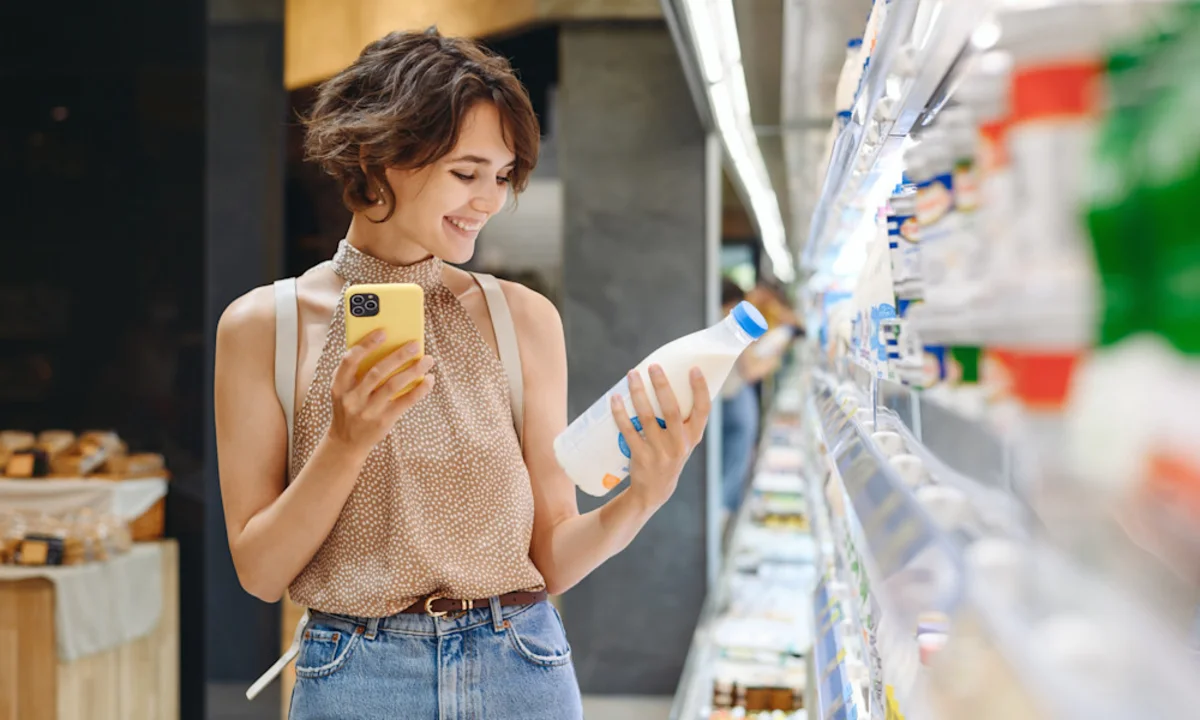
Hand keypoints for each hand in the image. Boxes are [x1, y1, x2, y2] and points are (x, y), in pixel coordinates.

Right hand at [327, 331, 435, 454]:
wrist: (346, 443)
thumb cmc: (350, 408)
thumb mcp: (345, 391)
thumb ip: (358, 372)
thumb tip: (389, 347)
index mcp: (339, 386)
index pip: (350, 361)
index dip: (366, 345)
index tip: (383, 332)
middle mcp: (352, 399)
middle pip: (377, 372)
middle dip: (398, 356)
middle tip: (415, 344)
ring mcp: (367, 411)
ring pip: (393, 385)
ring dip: (413, 370)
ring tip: (427, 360)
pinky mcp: (383, 422)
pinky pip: (405, 402)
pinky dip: (419, 389)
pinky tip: (429, 380)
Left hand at [611, 364, 711, 511]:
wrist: (654, 491)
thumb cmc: (669, 455)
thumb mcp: (683, 441)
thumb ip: (681, 419)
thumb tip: (666, 382)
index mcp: (693, 437)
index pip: (703, 411)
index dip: (700, 389)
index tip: (694, 368)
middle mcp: (679, 444)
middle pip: (672, 410)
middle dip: (662, 386)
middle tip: (653, 366)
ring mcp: (660, 452)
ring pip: (647, 417)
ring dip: (638, 393)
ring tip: (632, 375)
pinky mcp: (641, 457)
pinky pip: (628, 430)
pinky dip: (620, 413)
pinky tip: (615, 398)